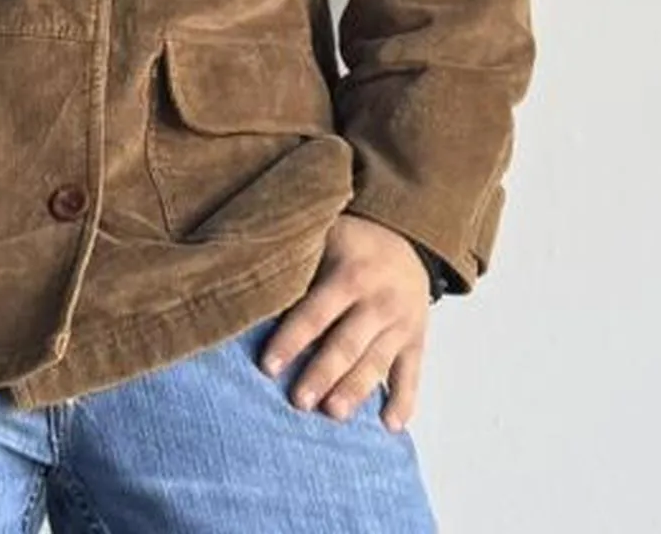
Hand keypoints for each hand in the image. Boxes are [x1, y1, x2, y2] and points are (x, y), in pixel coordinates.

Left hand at [259, 212, 431, 432]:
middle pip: (346, 343)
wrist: (407, 235)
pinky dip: (404, 401)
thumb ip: (295, 259)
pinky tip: (390, 426)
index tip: (269, 366)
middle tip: (299, 401)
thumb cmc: (350, 241)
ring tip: (334, 413)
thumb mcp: (323, 235)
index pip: (315, 312)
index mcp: (349, 273)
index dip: (291, 339)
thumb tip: (244, 279)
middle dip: (322, 374)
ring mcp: (401, 322)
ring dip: (355, 390)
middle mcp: (378, 300)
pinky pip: (412, 374)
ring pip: (376, 363)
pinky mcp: (416, 340)